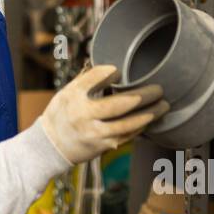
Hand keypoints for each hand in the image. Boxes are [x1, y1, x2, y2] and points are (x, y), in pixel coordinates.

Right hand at [39, 65, 168, 164]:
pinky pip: (126, 136)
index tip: (118, 70)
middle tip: (158, 89)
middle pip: (118, 105)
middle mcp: (83, 115)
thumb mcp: (66, 93)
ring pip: (127, 124)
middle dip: (142, 96)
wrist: (50, 146)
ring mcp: (94, 133)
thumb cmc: (61, 114)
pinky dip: (141, 127)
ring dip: (148, 115)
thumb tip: (110, 67)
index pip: (92, 79)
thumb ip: (86, 81)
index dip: (108, 73)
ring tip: (163, 106)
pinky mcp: (102, 146)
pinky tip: (150, 120)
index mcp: (73, 96)